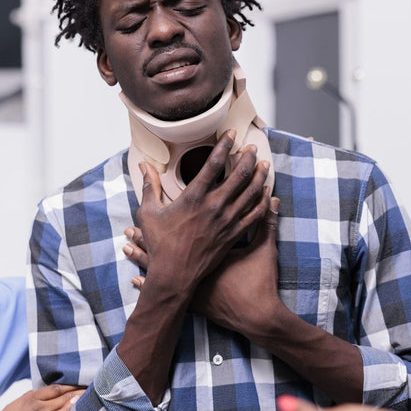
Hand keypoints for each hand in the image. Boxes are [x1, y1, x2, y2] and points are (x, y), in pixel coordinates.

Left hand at [125, 197, 282, 334]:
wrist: (257, 316)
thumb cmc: (260, 282)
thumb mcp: (265, 249)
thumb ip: (267, 222)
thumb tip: (275, 198)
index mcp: (213, 247)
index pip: (188, 226)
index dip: (170, 214)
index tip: (155, 207)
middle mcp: (199, 264)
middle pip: (169, 245)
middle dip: (148, 235)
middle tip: (129, 227)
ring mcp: (194, 284)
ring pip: (163, 267)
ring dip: (144, 256)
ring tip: (126, 245)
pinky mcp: (193, 300)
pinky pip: (165, 289)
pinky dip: (150, 284)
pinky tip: (134, 279)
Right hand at [132, 130, 270, 298]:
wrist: (175, 276)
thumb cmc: (160, 245)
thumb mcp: (148, 213)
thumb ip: (149, 187)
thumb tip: (143, 165)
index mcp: (193, 198)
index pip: (212, 164)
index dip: (223, 145)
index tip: (230, 134)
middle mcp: (214, 207)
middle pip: (238, 175)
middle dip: (247, 158)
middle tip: (252, 147)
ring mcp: (227, 222)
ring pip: (250, 193)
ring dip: (259, 176)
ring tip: (264, 164)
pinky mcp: (234, 235)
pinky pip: (254, 215)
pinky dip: (262, 201)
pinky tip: (266, 193)